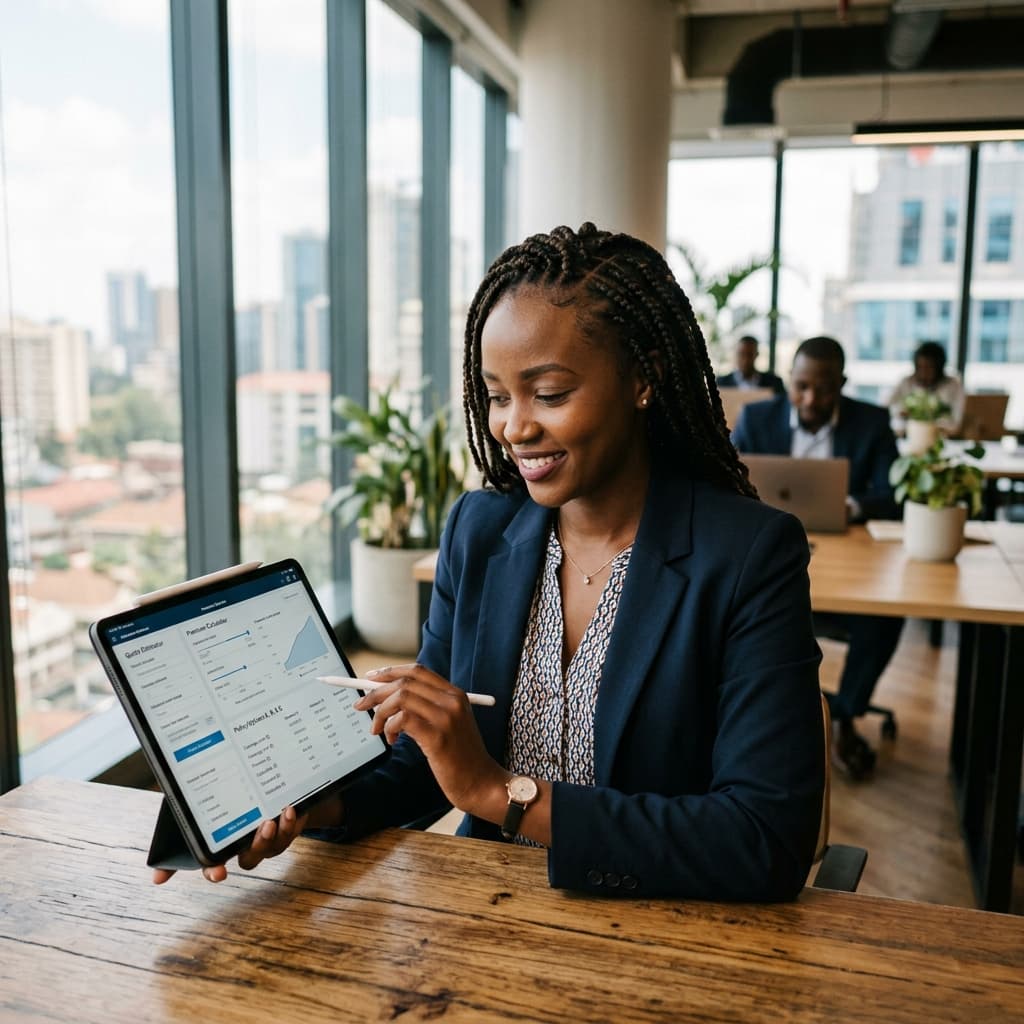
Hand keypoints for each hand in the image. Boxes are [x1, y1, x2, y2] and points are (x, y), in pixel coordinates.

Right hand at [151, 795, 341, 884]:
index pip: (213, 866)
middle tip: (264, 827)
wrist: (259, 783)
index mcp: (221, 844)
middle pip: (250, 859)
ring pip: (274, 847)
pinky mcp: (286, 828)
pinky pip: (291, 832)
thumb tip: (156, 879)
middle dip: (258, 846)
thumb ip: (181, 832)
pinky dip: (292, 824)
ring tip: (279, 816)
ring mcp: (267, 839)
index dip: (214, 872)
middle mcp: (244, 847)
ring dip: (279, 834)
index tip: (218, 873)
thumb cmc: (225, 798)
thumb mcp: (198, 811)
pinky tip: (290, 810)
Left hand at [356, 663, 505, 816]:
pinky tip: (392, 740)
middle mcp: (452, 701)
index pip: (417, 671)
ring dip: (381, 712)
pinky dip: (390, 727)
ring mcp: (446, 718)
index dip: (390, 672)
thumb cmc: (460, 756)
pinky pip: (403, 719)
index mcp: (455, 694)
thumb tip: (387, 696)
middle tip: (360, 705)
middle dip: (376, 692)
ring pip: (401, 698)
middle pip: (405, 682)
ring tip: (379, 730)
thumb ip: (427, 707)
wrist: (481, 783)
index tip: (370, 679)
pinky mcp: (438, 737)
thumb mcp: (450, 723)